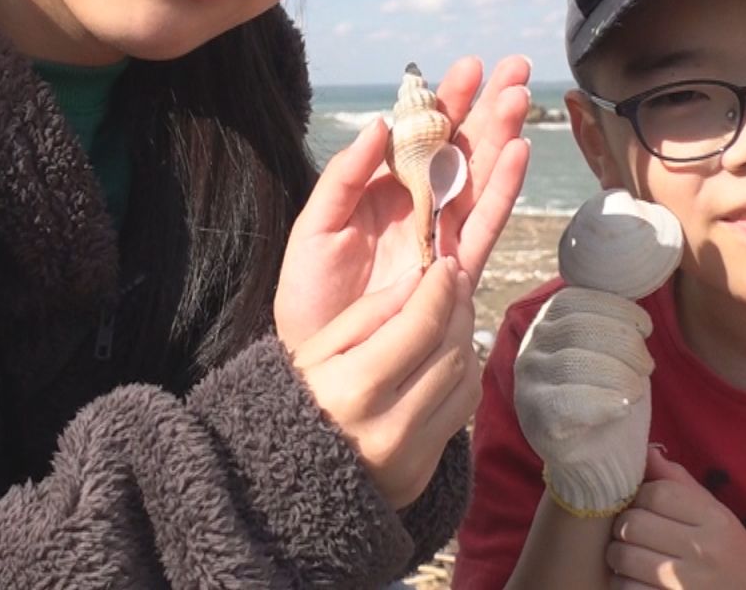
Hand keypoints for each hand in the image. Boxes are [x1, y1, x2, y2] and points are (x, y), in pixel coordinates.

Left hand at [274, 55, 530, 350]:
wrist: (322, 361)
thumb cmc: (311, 295)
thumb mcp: (315, 225)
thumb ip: (345, 174)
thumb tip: (379, 124)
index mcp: (386, 190)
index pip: (422, 135)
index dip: (446, 100)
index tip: (469, 66)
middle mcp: (420, 208)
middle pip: (462, 148)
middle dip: (488, 107)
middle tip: (513, 67)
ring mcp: (440, 237)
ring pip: (479, 177)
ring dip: (501, 137)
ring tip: (519, 98)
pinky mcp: (455, 271)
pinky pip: (484, 224)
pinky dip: (504, 189)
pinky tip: (518, 153)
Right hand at [290, 256, 479, 507]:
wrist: (279, 481)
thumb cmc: (289, 402)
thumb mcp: (314, 350)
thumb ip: (367, 314)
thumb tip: (416, 280)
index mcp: (357, 388)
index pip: (422, 325)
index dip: (440, 289)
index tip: (445, 265)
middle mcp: (392, 424)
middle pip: (453, 351)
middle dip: (459, 309)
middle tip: (455, 282)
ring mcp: (411, 454)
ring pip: (466, 383)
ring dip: (467, 342)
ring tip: (453, 316)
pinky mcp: (422, 472)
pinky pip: (459, 414)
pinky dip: (461, 378)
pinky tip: (447, 356)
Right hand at [513, 286, 654, 516]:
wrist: (602, 459)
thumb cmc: (611, 397)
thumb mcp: (612, 351)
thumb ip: (612, 322)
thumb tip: (631, 285)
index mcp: (545, 326)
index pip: (575, 300)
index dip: (616, 310)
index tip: (645, 329)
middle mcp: (529, 352)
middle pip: (579, 329)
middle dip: (624, 344)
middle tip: (646, 366)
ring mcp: (528, 387)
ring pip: (576, 362)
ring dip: (620, 374)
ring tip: (636, 388)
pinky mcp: (538, 423)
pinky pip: (571, 403)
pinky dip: (606, 402)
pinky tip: (623, 407)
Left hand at [606, 450, 745, 588]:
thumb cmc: (731, 554)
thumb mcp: (715, 515)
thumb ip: (679, 483)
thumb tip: (647, 450)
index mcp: (716, 520)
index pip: (657, 492)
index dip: (639, 496)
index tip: (641, 506)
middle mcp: (704, 551)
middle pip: (634, 523)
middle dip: (623, 526)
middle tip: (628, 532)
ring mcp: (687, 584)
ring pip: (623, 556)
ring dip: (617, 555)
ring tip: (626, 556)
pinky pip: (626, 588)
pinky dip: (623, 583)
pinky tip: (635, 580)